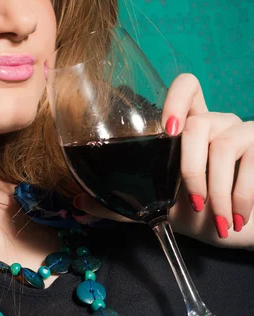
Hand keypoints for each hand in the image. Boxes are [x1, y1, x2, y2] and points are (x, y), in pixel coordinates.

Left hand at [73, 74, 253, 248]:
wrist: (243, 229)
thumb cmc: (203, 214)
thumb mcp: (161, 209)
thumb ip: (124, 203)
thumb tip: (78, 203)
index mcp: (190, 128)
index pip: (187, 86)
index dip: (177, 97)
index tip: (169, 129)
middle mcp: (216, 122)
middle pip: (196, 123)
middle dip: (190, 170)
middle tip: (193, 203)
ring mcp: (242, 130)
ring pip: (221, 143)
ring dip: (216, 189)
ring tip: (218, 218)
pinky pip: (247, 158)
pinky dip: (239, 195)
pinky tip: (235, 217)